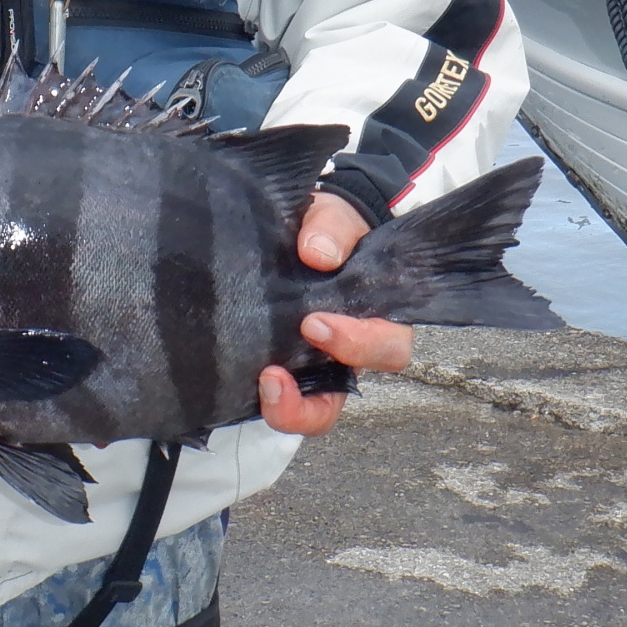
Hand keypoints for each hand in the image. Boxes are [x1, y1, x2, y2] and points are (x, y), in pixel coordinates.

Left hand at [258, 192, 413, 436]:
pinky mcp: (282, 366)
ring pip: (315, 410)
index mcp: (375, 316)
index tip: (314, 323)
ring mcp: (315, 365)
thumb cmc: (326, 228)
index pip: (387, 347)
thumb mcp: (333, 217)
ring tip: (263, 384)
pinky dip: (263, 399)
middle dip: (312, 395)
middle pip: (349, 391)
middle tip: (277, 370)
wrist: (297, 227)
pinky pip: (279, 399)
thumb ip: (331, 228)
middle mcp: (348, 350)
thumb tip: (319, 253)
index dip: (356, 344)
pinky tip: (240, 377)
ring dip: (288, 409)